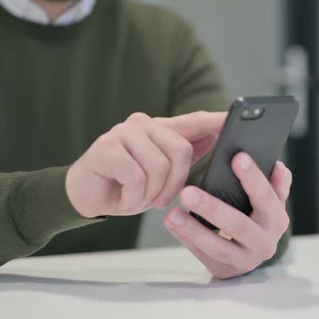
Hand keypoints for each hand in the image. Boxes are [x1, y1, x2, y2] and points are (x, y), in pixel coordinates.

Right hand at [66, 111, 225, 217]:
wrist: (85, 196)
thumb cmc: (126, 185)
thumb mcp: (160, 174)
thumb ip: (183, 154)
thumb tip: (215, 138)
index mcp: (158, 129)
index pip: (192, 121)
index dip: (214, 121)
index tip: (233, 118)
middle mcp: (142, 124)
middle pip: (180, 150)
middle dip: (175, 183)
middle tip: (160, 200)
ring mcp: (122, 133)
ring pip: (159, 166)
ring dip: (151, 194)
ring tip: (138, 199)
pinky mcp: (106, 147)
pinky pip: (136, 177)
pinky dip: (133, 197)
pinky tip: (123, 198)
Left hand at [163, 152, 291, 278]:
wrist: (251, 253)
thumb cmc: (258, 217)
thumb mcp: (271, 202)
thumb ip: (276, 184)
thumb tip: (279, 167)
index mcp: (276, 219)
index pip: (266, 197)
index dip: (253, 178)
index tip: (238, 157)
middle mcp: (265, 242)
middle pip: (238, 225)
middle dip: (212, 208)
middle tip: (187, 192)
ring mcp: (244, 259)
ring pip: (217, 246)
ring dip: (193, 229)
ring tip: (173, 213)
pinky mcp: (225, 270)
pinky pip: (202, 254)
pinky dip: (186, 238)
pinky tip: (173, 223)